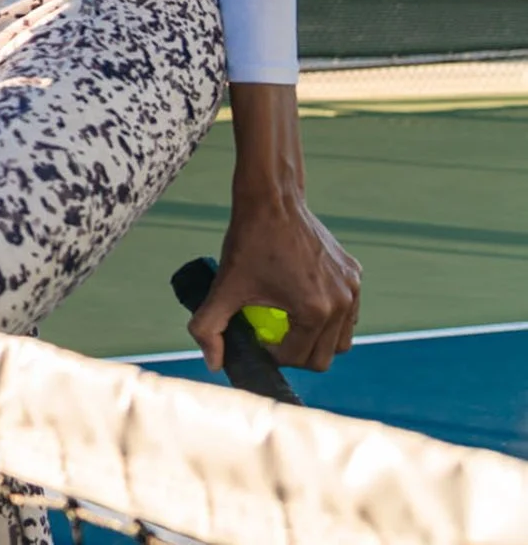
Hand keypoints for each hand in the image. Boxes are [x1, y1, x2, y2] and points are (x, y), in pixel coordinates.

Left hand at [189, 189, 361, 372]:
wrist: (272, 201)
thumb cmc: (249, 242)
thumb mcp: (223, 287)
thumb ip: (208, 327)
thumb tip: (213, 363)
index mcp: (315, 311)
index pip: (296, 358)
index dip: (271, 356)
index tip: (255, 339)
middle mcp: (342, 303)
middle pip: (323, 356)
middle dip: (295, 355)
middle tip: (271, 337)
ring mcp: (353, 289)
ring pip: (340, 339)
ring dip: (315, 340)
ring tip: (287, 324)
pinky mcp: (356, 276)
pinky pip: (347, 313)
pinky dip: (328, 318)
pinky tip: (301, 303)